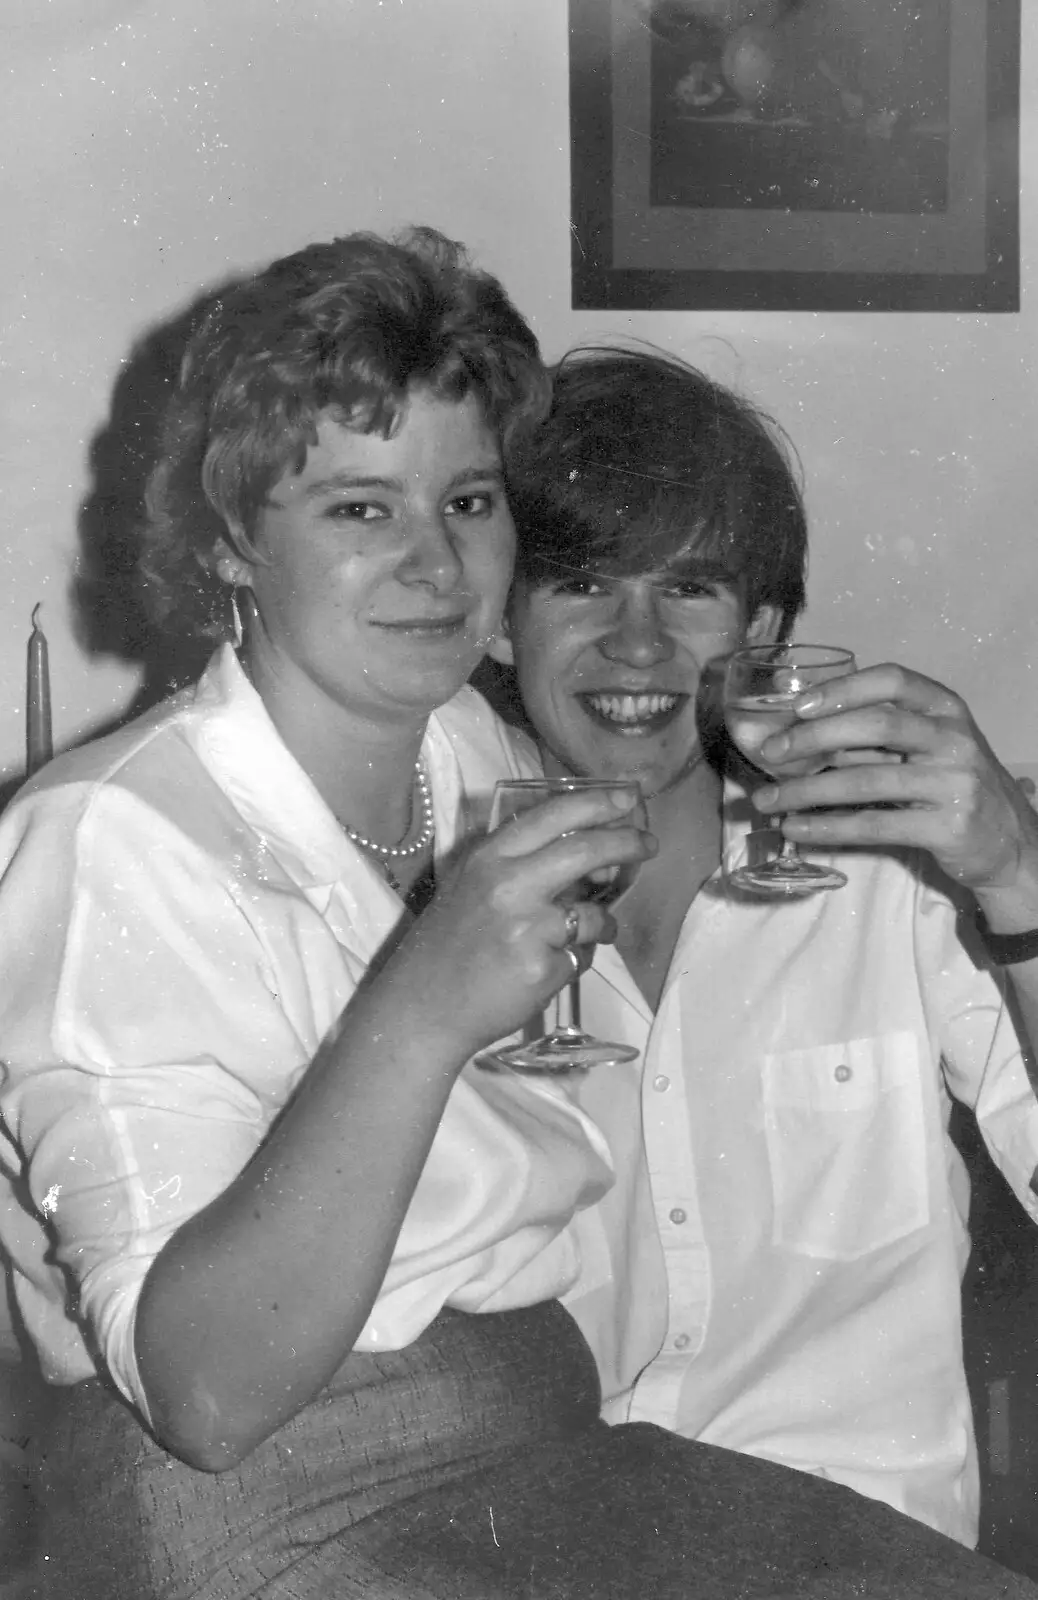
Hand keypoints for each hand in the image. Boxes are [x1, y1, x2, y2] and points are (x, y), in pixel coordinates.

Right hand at [386, 788, 655, 1054]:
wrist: (422, 1008)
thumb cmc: (448, 947)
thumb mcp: (472, 888)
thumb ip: (521, 867)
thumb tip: (593, 859)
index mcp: (488, 859)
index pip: (551, 816)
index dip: (596, 803)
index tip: (629, 798)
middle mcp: (508, 886)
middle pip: (585, 851)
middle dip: (627, 844)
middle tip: (648, 845)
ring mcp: (527, 929)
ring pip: (594, 915)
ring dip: (604, 924)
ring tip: (593, 933)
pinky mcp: (541, 969)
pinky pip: (580, 958)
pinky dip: (575, 962)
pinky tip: (548, 969)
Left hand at [749, 663, 1037, 893]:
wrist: (1010, 841)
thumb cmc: (952, 785)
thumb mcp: (927, 748)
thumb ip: (877, 735)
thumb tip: (797, 730)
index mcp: (946, 708)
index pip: (893, 680)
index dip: (843, 689)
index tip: (799, 705)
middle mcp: (954, 739)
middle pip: (877, 725)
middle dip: (814, 737)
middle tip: (769, 753)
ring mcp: (955, 783)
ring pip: (866, 781)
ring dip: (807, 791)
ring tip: (767, 800)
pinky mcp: (948, 827)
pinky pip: (875, 825)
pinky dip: (828, 827)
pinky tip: (797, 828)